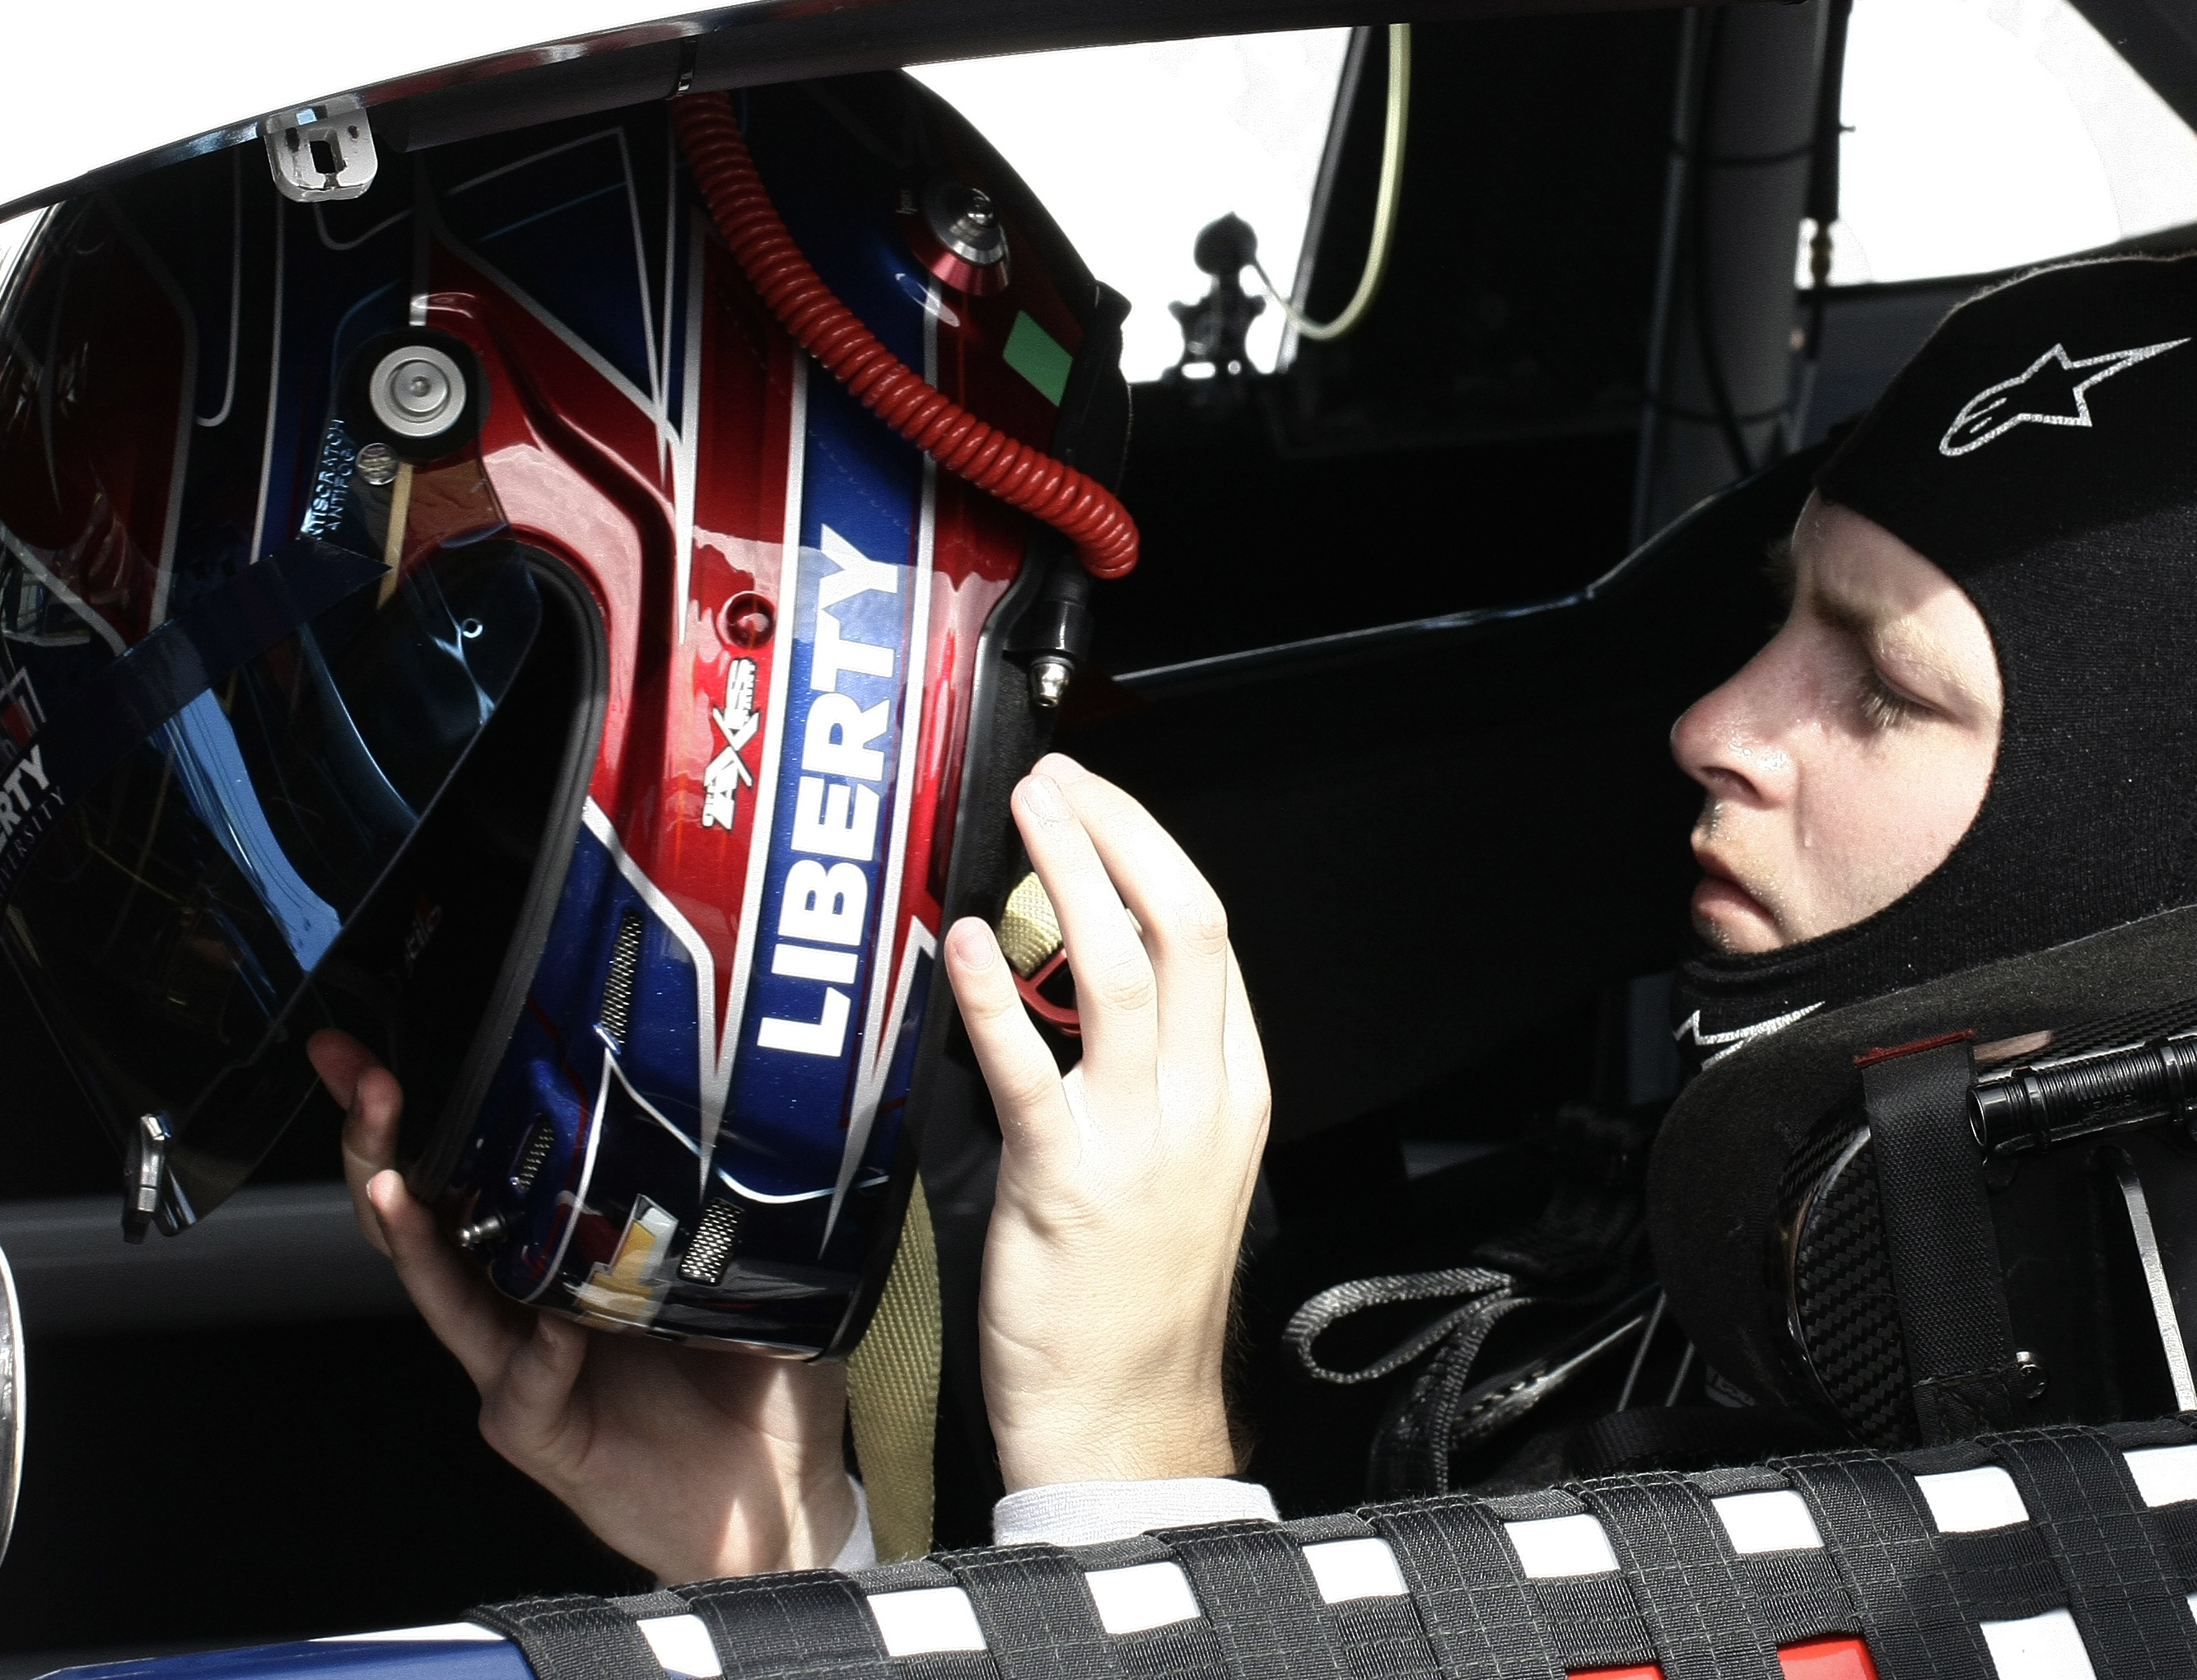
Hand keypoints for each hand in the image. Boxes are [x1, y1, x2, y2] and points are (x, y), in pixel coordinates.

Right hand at [306, 1031, 856, 1583]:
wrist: (775, 1499)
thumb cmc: (758, 1384)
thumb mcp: (758, 1264)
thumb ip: (737, 1195)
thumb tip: (763, 1102)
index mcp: (566, 1253)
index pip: (484, 1168)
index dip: (439, 1105)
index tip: (401, 1044)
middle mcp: (527, 1301)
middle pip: (426, 1214)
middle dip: (381, 1142)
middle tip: (361, 1078)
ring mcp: (523, 1367)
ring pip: (443, 1290)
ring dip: (412, 1230)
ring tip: (391, 1179)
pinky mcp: (539, 1431)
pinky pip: (523, 1382)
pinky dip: (537, 1352)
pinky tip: (555, 1323)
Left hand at [947, 754, 1269, 1490]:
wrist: (1127, 1420)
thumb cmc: (1137, 1301)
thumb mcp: (1180, 1167)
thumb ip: (1153, 1075)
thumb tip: (1088, 977)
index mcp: (1232, 1093)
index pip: (1211, 942)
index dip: (1153, 853)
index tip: (1100, 803)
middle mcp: (1198, 1103)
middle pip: (1184, 929)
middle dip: (1121, 836)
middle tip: (1063, 777)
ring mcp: (1138, 1140)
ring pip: (1122, 971)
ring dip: (1069, 876)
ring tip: (1026, 813)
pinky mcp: (1065, 1183)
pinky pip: (1032, 1069)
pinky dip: (998, 996)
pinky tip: (964, 945)